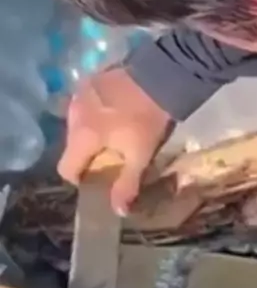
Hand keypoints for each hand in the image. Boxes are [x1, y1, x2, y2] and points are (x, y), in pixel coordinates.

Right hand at [58, 67, 173, 214]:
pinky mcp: (90, 79)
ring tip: (114, 131)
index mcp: (82, 136)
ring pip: (77, 123)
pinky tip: (115, 110)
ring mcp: (80, 94)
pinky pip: (85, 104)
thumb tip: (117, 211)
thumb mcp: (140, 155)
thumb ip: (126, 184)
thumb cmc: (147, 119)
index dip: (80, 178)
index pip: (66, 169)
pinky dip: (95, 112)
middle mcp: (73, 115)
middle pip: (72, 146)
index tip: (99, 177)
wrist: (160, 75)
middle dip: (87, 154)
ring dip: (90, 131)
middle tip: (111, 155)